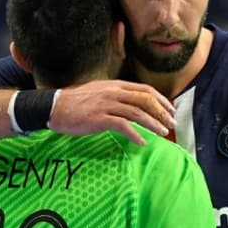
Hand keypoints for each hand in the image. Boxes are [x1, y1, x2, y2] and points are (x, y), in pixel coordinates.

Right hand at [48, 80, 176, 144]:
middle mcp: (113, 92)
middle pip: (145, 100)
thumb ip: (116, 96)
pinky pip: (123, 126)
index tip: (170, 110)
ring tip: (163, 133)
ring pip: (137, 113)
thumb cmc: (76, 102)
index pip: (144, 89)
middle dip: (161, 112)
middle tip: (172, 124)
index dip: (160, 99)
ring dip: (153, 124)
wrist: (55, 107)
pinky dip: (135, 134)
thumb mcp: (99, 92)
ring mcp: (106, 105)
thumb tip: (133, 105)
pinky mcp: (99, 118)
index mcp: (115, 85)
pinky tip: (142, 142)